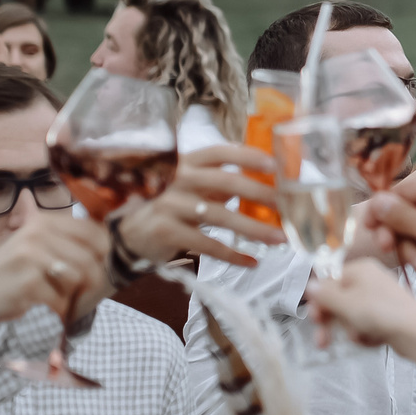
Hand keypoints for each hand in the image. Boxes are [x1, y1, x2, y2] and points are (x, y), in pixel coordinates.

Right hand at [0, 212, 111, 328]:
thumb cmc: (4, 275)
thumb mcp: (29, 246)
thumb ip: (61, 241)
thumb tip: (106, 242)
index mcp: (42, 222)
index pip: (93, 231)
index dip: (103, 253)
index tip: (100, 269)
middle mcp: (38, 234)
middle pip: (90, 258)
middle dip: (92, 281)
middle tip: (84, 294)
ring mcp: (32, 257)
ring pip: (78, 279)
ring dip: (73, 297)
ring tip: (60, 301)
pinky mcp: (28, 283)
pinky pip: (61, 300)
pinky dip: (58, 310)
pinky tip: (46, 309)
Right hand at [113, 145, 282, 267]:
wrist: (128, 236)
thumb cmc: (168, 208)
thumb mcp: (190, 189)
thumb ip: (218, 184)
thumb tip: (263, 185)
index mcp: (185, 163)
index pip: (219, 152)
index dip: (248, 156)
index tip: (274, 165)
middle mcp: (177, 180)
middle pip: (226, 182)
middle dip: (261, 194)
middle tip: (287, 206)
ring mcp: (170, 205)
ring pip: (221, 216)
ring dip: (254, 229)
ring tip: (279, 239)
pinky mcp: (167, 232)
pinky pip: (207, 244)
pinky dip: (232, 255)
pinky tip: (251, 262)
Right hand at [307, 258, 415, 373]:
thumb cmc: (381, 313)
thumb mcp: (346, 303)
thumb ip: (325, 295)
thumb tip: (309, 285)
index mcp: (361, 269)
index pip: (330, 283)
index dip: (320, 304)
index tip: (315, 320)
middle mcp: (371, 280)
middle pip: (340, 301)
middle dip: (333, 323)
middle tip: (323, 341)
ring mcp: (381, 298)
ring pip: (352, 316)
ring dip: (351, 330)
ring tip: (360, 336)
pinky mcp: (388, 315)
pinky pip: (367, 325)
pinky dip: (367, 334)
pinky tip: (373, 339)